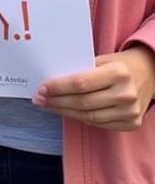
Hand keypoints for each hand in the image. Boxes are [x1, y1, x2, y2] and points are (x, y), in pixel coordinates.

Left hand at [34, 46, 154, 129]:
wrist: (150, 74)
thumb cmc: (118, 64)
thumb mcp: (102, 59)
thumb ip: (81, 69)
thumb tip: (50, 81)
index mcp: (118, 73)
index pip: (80, 83)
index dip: (58, 87)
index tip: (41, 88)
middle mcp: (126, 94)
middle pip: (82, 103)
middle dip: (56, 102)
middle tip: (39, 99)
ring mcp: (131, 111)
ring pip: (89, 117)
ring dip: (64, 112)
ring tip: (48, 106)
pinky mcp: (132, 123)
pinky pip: (100, 124)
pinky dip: (81, 118)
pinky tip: (68, 112)